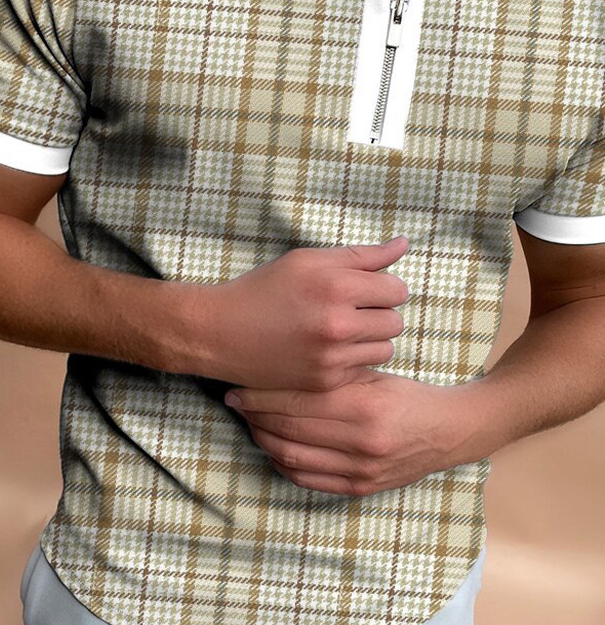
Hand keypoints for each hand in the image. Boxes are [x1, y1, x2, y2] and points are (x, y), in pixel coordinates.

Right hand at [189, 236, 410, 389]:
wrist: (220, 332)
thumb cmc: (263, 289)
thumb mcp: (307, 260)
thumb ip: (361, 255)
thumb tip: (404, 243)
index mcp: (336, 285)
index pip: (397, 289)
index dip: (384, 287)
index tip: (365, 289)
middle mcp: (338, 322)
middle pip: (395, 321)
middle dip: (379, 312)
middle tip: (350, 308)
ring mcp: (332, 356)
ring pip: (385, 348)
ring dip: (370, 338)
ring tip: (339, 329)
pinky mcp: (325, 381)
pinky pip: (363, 368)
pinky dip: (351, 358)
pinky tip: (326, 348)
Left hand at [223, 367, 481, 495]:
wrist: (448, 431)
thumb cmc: (406, 394)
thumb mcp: (372, 374)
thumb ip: (331, 373)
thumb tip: (279, 365)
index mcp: (364, 407)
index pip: (296, 402)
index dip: (260, 396)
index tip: (238, 386)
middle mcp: (361, 442)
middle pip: (288, 430)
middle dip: (254, 416)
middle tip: (235, 402)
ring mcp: (360, 471)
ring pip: (291, 458)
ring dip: (263, 440)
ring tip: (249, 421)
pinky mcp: (359, 489)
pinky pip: (306, 480)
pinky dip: (281, 464)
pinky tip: (271, 446)